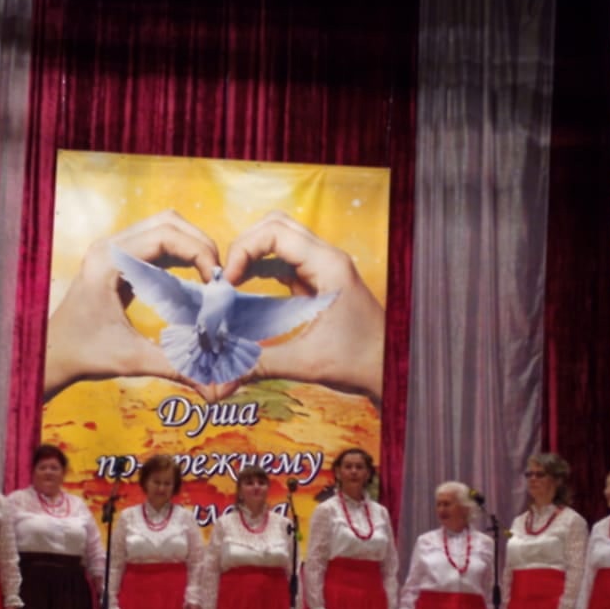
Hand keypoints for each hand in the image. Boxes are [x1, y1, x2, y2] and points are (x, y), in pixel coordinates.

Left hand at [43, 211, 220, 399]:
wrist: (54, 354)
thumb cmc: (85, 354)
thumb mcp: (134, 360)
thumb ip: (178, 368)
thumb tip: (218, 390)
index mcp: (109, 261)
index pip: (165, 235)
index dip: (198, 252)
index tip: (216, 281)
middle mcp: (110, 247)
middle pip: (168, 222)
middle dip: (200, 243)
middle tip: (219, 276)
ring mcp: (114, 250)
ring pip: (164, 227)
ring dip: (192, 245)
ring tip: (210, 276)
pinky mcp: (119, 260)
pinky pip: (157, 243)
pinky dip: (181, 253)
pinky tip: (194, 278)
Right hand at [218, 211, 384, 403]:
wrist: (390, 371)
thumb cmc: (360, 362)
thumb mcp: (305, 363)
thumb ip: (259, 366)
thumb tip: (220, 382)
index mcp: (328, 266)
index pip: (275, 232)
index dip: (244, 249)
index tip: (229, 280)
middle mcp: (327, 259)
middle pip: (276, 226)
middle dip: (245, 245)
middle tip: (227, 277)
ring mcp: (324, 269)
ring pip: (280, 239)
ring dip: (253, 253)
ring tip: (232, 281)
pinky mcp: (319, 283)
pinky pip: (285, 261)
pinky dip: (261, 267)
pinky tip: (246, 287)